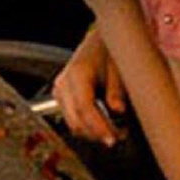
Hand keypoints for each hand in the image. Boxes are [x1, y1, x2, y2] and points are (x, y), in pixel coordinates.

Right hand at [52, 27, 127, 144]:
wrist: (99, 41)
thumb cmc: (109, 51)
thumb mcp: (118, 68)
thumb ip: (117, 90)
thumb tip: (118, 111)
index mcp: (77, 74)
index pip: (84, 108)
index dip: (98, 127)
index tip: (112, 138)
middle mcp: (64, 83)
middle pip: (75, 120)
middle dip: (96, 134)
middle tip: (117, 138)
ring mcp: (60, 91)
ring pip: (72, 123)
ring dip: (92, 132)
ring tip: (114, 132)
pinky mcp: (62, 96)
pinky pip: (72, 118)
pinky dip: (87, 125)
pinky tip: (103, 125)